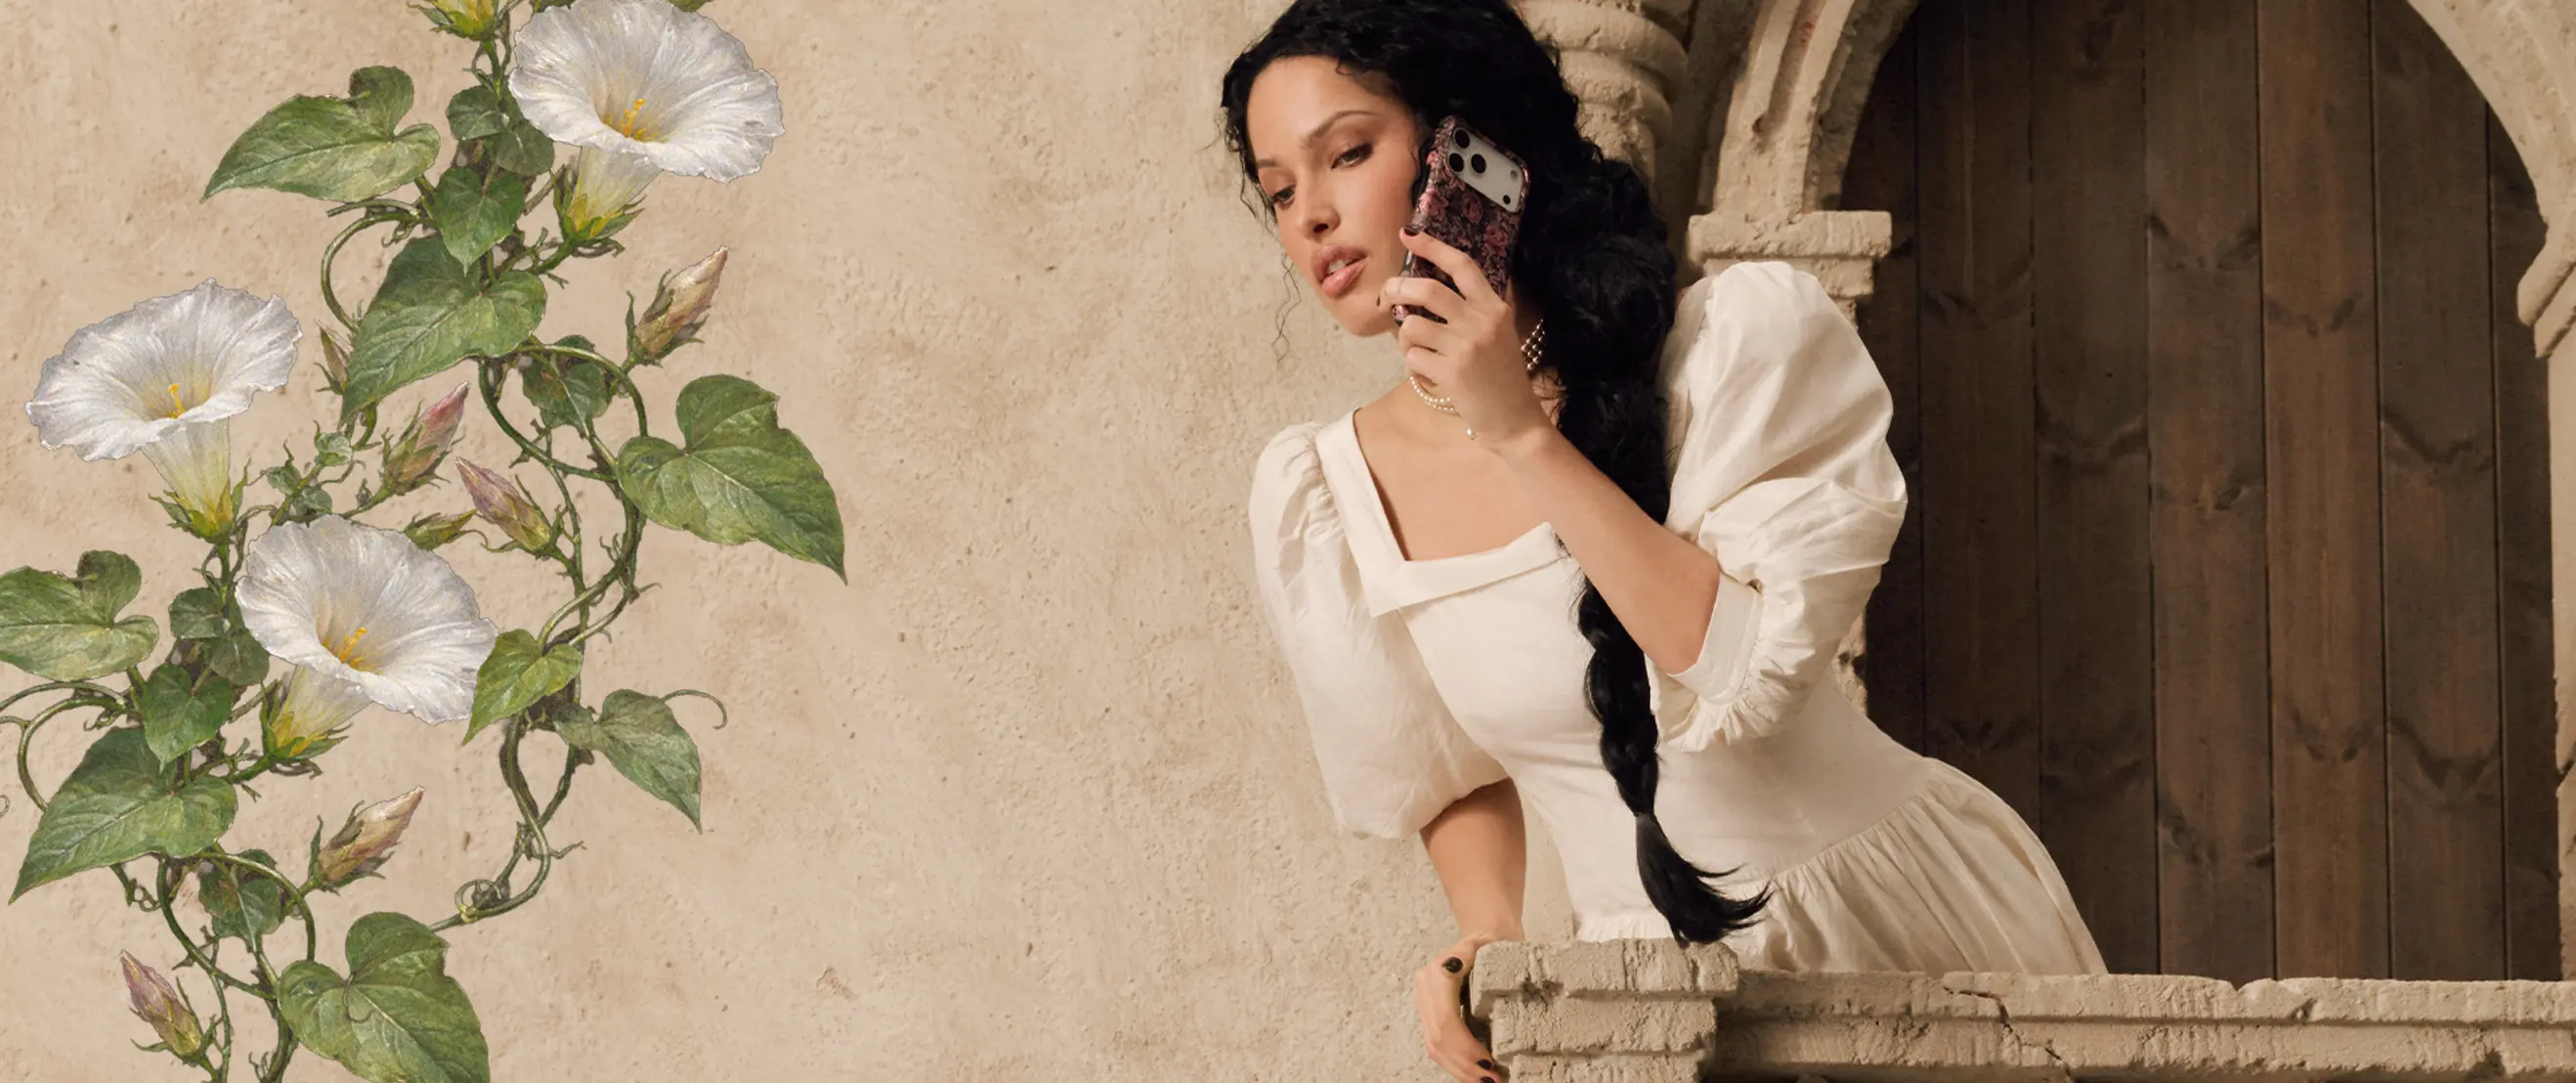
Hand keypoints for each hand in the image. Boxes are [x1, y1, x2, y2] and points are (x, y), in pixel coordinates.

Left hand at [1378, 228, 1549, 450]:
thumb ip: (1476, 307)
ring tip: (1421, 351)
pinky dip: (1414, 367)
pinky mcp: (1451, 372)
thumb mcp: (1500, 333)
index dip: (1433, 246)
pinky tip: (1431, 376)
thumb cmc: (1501, 375)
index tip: (1409, 235)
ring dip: (1407, 339)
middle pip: (1426, 290)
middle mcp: (1481, 322)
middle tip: (1389, 295)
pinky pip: (1412, 357)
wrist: (1514, 419)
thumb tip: (1434, 283)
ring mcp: (1466, 347)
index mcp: (1494, 307)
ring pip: (1412, 326)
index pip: (1462, 266)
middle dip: (1398, 289)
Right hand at [1412, 934, 1508, 1082]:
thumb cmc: (1496, 941)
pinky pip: (1436, 1046)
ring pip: (1434, 1048)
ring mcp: (1424, 1002)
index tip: (1491, 1063)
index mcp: (1437, 973)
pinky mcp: (1429, 1014)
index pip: (1447, 1022)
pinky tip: (1474, 1073)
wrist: (1486, 936)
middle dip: (1465, 1066)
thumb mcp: (1494, 941)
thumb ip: (1482, 950)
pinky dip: (1455, 1063)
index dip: (1466, 1048)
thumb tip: (1469, 965)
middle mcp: (1424, 988)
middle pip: (1438, 1040)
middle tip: (1493, 1080)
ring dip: (1459, 1070)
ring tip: (1485, 1081)